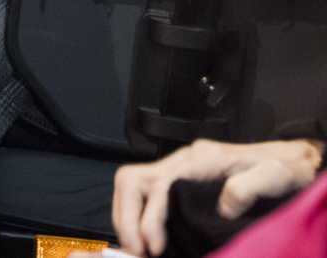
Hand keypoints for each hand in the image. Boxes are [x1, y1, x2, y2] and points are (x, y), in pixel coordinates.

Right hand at [112, 138, 323, 256]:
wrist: (283, 161)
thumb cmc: (278, 169)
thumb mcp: (272, 177)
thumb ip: (248, 187)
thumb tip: (223, 208)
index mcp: (200, 160)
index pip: (158, 184)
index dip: (150, 217)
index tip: (155, 248)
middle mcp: (182, 161)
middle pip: (132, 179)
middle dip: (126, 217)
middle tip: (136, 251)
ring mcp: (178, 169)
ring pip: (132, 185)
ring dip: (127, 218)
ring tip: (137, 250)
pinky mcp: (179, 180)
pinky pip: (144, 194)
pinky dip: (137, 217)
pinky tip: (147, 240)